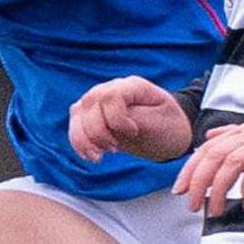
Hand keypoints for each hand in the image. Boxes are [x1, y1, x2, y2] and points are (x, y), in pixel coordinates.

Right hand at [69, 75, 197, 162]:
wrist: (167, 133)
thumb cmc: (168, 127)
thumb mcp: (159, 124)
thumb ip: (134, 118)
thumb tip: (108, 121)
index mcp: (132, 86)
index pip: (109, 97)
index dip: (116, 120)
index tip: (133, 133)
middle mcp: (111, 88)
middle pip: (89, 105)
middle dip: (98, 134)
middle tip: (115, 149)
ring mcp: (98, 100)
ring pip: (77, 115)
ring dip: (84, 141)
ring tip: (99, 157)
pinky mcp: (90, 115)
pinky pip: (75, 126)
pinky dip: (79, 144)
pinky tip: (91, 156)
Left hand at [174, 119, 243, 215]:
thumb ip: (233, 142)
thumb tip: (208, 138)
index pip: (208, 147)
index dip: (191, 168)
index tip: (180, 190)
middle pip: (216, 154)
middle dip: (200, 181)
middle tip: (194, 205)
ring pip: (232, 162)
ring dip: (220, 190)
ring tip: (216, 209)